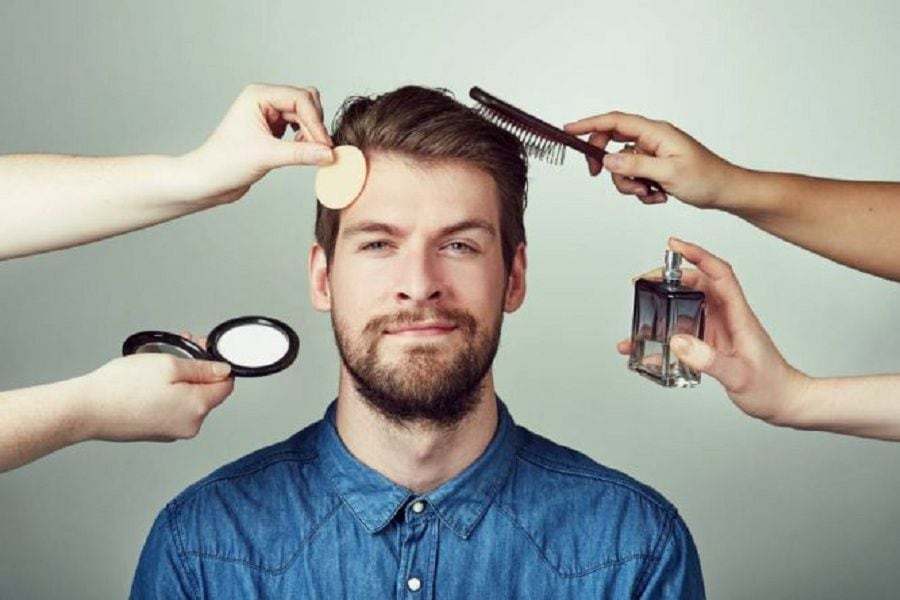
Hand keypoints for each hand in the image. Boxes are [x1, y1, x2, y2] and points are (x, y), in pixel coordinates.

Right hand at [78, 352, 233, 441]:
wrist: (86, 410)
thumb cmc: (122, 388)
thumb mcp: (168, 364)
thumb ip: (202, 368)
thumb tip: (223, 370)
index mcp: (198, 409)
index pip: (226, 385)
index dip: (218, 365)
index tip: (203, 351)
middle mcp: (189, 425)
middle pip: (207, 392)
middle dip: (196, 369)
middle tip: (178, 351)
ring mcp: (172, 431)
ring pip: (188, 399)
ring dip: (179, 379)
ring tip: (158, 364)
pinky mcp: (157, 431)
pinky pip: (172, 408)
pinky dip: (167, 393)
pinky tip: (149, 381)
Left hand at [182, 83, 335, 205]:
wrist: (207, 180)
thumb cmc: (225, 163)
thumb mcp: (267, 156)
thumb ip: (302, 154)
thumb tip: (330, 154)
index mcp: (258, 95)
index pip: (300, 99)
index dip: (316, 122)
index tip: (325, 146)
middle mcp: (264, 100)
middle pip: (306, 103)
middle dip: (315, 126)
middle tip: (320, 150)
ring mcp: (268, 114)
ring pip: (305, 116)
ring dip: (311, 134)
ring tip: (309, 154)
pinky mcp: (272, 130)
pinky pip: (299, 128)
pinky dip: (305, 140)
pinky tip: (301, 154)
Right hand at [564, 112, 739, 207]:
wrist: (725, 190)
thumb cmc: (706, 178)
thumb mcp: (668, 173)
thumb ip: (635, 165)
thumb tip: (607, 159)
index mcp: (655, 132)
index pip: (615, 122)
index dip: (589, 124)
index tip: (569, 130)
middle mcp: (652, 139)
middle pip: (612, 143)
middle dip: (606, 164)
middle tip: (599, 175)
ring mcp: (653, 153)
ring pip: (621, 166)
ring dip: (629, 184)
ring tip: (649, 192)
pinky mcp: (655, 167)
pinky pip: (634, 177)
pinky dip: (641, 190)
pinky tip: (658, 195)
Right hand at [617, 238, 810, 423]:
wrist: (785, 402)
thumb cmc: (772, 388)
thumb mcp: (739, 376)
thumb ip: (708, 360)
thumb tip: (677, 341)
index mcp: (738, 316)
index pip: (719, 274)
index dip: (698, 255)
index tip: (674, 247)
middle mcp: (728, 318)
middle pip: (698, 285)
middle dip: (671, 277)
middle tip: (646, 280)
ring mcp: (720, 330)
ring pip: (689, 305)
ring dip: (666, 301)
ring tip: (644, 306)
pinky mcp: (713, 344)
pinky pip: (685, 330)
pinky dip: (666, 334)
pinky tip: (650, 347)